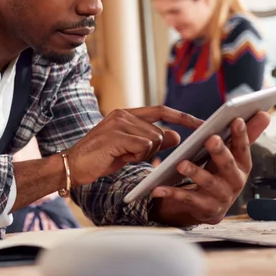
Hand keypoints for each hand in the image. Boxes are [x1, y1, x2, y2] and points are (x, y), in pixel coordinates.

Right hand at [65, 106, 202, 185]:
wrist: (72, 165)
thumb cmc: (100, 158)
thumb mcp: (130, 149)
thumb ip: (151, 141)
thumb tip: (177, 136)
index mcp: (125, 114)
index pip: (161, 110)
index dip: (182, 117)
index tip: (202, 124)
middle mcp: (122, 114)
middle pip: (158, 131)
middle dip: (153, 148)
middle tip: (131, 155)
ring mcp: (118, 123)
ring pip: (152, 139)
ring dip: (143, 154)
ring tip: (122, 155)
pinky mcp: (116, 136)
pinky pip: (143, 146)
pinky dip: (136, 156)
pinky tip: (120, 157)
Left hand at [150, 112, 270, 225]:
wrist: (209, 207)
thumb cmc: (219, 173)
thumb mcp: (230, 156)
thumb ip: (244, 136)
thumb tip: (264, 113)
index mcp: (242, 166)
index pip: (243, 148)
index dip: (242, 135)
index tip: (236, 119)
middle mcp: (235, 182)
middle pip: (228, 165)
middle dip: (220, 152)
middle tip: (210, 139)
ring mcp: (221, 197)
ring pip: (208, 183)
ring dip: (195, 172)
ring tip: (181, 163)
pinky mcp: (204, 209)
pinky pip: (186, 199)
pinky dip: (171, 193)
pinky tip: (157, 188)